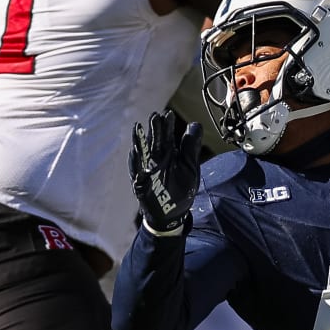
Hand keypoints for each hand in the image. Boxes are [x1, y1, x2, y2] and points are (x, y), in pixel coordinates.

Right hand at [130, 111, 201, 234]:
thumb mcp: (190, 167)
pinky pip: (135, 173)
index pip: (167, 136)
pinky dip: (135, 164)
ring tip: (138, 129)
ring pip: (141, 153)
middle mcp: (156, 160)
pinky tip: (134, 154)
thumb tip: (195, 124)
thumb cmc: (181, 189)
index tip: (168, 114)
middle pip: (154, 142)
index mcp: (169, 154)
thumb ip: (191, 147)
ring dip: (140, 141)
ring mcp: (146, 171)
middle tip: (155, 116)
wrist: (172, 214)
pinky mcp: (139, 184)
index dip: (166, 126)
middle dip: (153, 130)